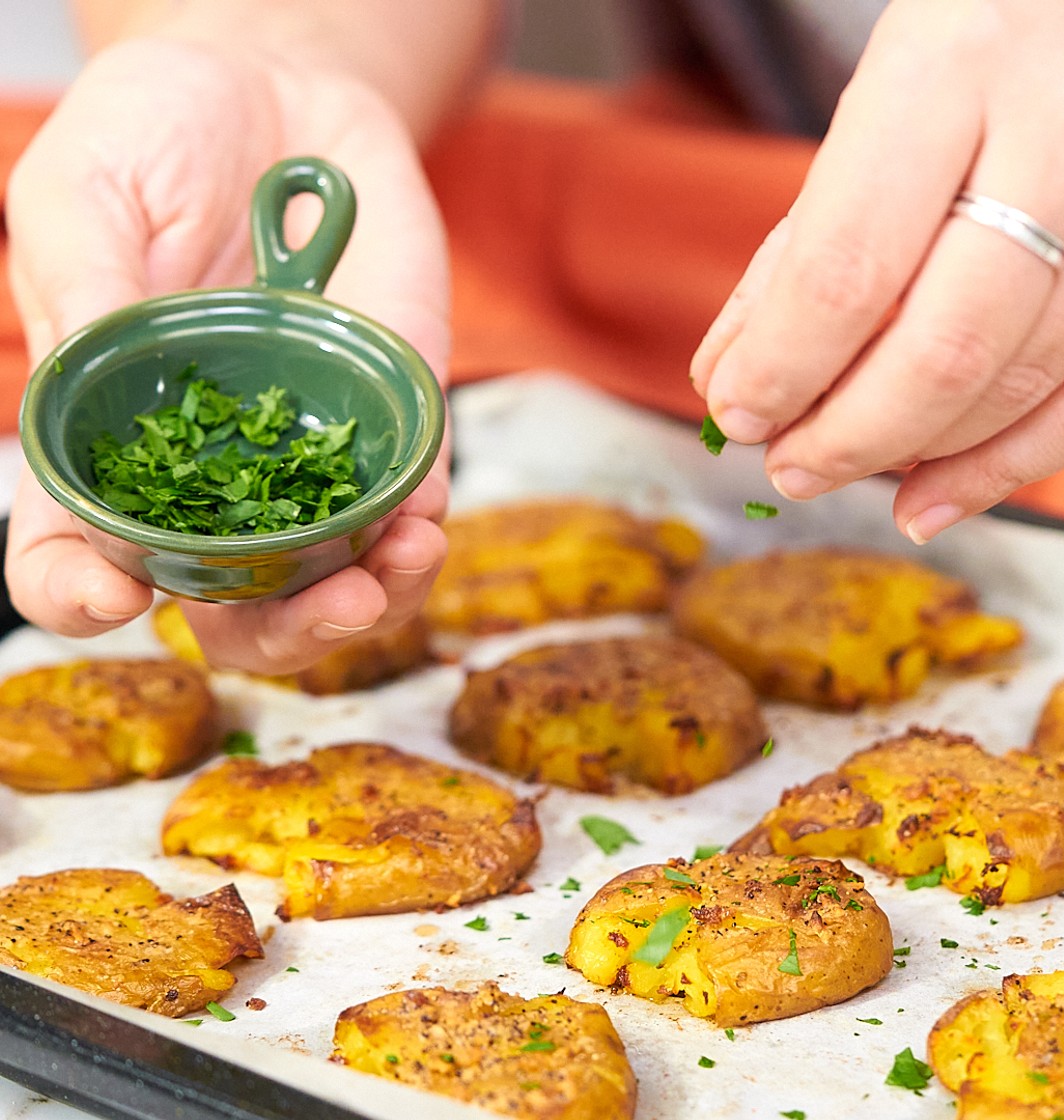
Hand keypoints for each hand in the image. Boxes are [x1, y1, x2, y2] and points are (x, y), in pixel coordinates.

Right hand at [4, 35, 451, 671]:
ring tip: (398, 565)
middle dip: (275, 632)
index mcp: (103, 438)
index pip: (71, 550)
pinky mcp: (386, 425)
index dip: (77, 594)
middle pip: (225, 602)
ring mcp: (300, 459)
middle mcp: (204, 472)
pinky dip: (421, 531)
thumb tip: (94, 360)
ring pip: (326, 576)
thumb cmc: (159, 133)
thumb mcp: (88, 186)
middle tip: (323, 609)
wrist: (284, 97)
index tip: (113, 595)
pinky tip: (428, 518)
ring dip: (368, 601)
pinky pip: (406, 505)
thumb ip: (83, 279)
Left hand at [691, 0, 1063, 541]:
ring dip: (917, 456)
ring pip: (1025, 387)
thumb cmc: (1034, 11)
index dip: (781, 368)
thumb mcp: (902, 72)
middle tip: (788, 464)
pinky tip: (940, 494)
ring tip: (850, 471)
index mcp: (964, 61)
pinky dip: (1012, 465)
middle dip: (844, 436)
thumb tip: (740, 367)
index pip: (849, 267)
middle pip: (942, 353)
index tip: (737, 411)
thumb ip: (817, 222)